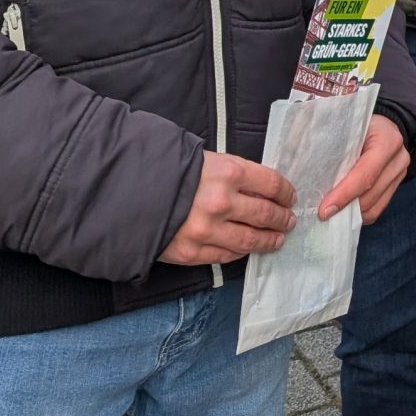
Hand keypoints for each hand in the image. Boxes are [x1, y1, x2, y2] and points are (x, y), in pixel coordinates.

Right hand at [157, 152, 295, 266]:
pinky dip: (241, 252)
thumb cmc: (168, 170)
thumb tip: (262, 188)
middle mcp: (222, 202)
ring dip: (269, 240)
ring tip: (277, 239)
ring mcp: (208, 230)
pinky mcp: (193, 252)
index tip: (290, 197)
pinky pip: (227, 255)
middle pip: (266, 214)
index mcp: (228, 172)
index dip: (286, 192)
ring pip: (251, 240)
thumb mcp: (206, 160)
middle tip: (289, 221)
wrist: (126, 193)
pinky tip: (248, 248)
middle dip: (282, 219)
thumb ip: (234, 173)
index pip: (272, 184)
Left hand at [320, 114, 410, 224]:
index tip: (324, 209)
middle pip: (371, 193)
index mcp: (387, 140)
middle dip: (345, 207)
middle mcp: (398, 159)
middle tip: (322, 214)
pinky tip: (344, 211)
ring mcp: (400, 174)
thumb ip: (334, 143)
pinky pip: (378, 210)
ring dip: (351, 213)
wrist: (382, 124)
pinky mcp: (396, 186)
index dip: (345, 194)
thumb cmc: (358, 122)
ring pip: (375, 206)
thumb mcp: (347, 126)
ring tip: (331, 214)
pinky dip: (359, 214)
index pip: (366, 174)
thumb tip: (308, 166)